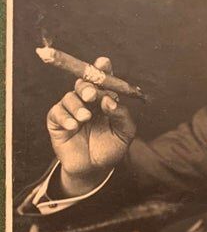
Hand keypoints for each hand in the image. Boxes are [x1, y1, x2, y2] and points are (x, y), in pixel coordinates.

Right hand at [46, 56, 136, 196]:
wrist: (94, 169)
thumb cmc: (110, 149)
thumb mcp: (124, 134)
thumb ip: (122, 116)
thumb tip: (110, 101)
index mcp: (104, 99)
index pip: (103, 80)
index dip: (102, 69)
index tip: (104, 62)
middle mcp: (87, 101)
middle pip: (83, 83)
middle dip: (86, 86)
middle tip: (90, 94)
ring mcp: (71, 109)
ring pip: (69, 97)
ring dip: (77, 106)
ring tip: (85, 118)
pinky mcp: (57, 121)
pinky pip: (57, 112)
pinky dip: (65, 117)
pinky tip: (72, 126)